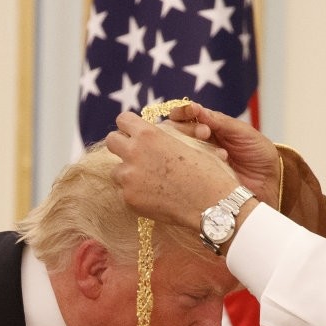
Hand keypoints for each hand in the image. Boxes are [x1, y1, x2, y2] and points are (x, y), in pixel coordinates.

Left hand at [106, 112, 236, 230]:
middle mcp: (134, 153)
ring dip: (129, 173)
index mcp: (149, 134)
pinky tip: (155, 197)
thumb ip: (165, 136)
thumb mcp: (187, 143)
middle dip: (122, 146)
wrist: (214, 204)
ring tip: (150, 181)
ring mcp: (129, 178)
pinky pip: (125, 192)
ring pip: (116, 170)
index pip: (122, 120)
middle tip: (137, 156)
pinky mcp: (129, 199)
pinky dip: (136, 193)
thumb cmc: (208, 172)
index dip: (130, 127)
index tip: (136, 134)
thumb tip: (153, 133)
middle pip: (111, 141)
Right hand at [167, 102, 280, 206]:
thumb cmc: (259, 153)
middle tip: (205, 133)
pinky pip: (188, 170)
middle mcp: (199, 143)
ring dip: (195, 148)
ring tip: (221, 154)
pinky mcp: (198, 178)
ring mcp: (197, 161)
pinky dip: (201, 166)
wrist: (270, 181)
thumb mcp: (243, 133)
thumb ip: (220, 121)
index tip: (192, 110)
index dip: (185, 111)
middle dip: (187, 129)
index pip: (187, 116)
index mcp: (209, 127)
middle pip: (176, 132)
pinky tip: (219, 166)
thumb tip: (197, 108)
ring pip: (179, 151)